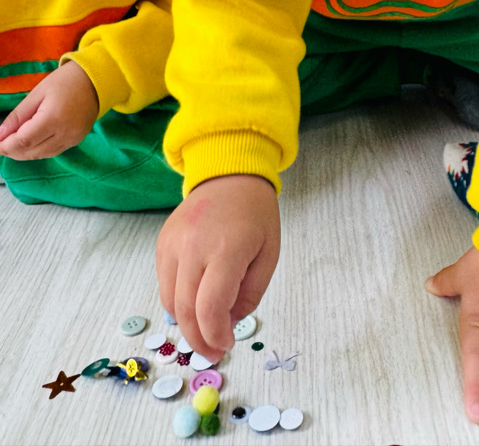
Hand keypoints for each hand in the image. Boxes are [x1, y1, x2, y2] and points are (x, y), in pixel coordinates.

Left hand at [0, 61, 98, 159]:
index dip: (5, 145)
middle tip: (0, 145)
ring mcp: (73, 139)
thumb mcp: (37, 93)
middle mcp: (65, 133)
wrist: (96, 80)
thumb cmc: (65, 81)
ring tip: (12, 145)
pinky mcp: (77, 140)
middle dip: (12, 151)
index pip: (23, 140)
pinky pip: (53, 152)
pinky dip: (38, 151)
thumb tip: (0, 134)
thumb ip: (18, 116)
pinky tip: (30, 145)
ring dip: (24, 154)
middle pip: (32, 151)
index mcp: (53, 118)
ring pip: (42, 155)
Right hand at [156, 173, 279, 359]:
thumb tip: (228, 323)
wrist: (229, 174)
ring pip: (169, 301)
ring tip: (205, 329)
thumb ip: (250, 294)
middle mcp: (193, 247)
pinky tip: (195, 300)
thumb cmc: (255, 215)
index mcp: (226, 249)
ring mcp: (172, 243)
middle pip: (185, 310)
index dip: (215, 335)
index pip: (210, 307)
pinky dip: (177, 300)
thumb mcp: (269, 254)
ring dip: (185, 322)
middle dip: (198, 339)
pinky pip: (164, 283)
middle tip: (212, 352)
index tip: (226, 345)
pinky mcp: (161, 242)